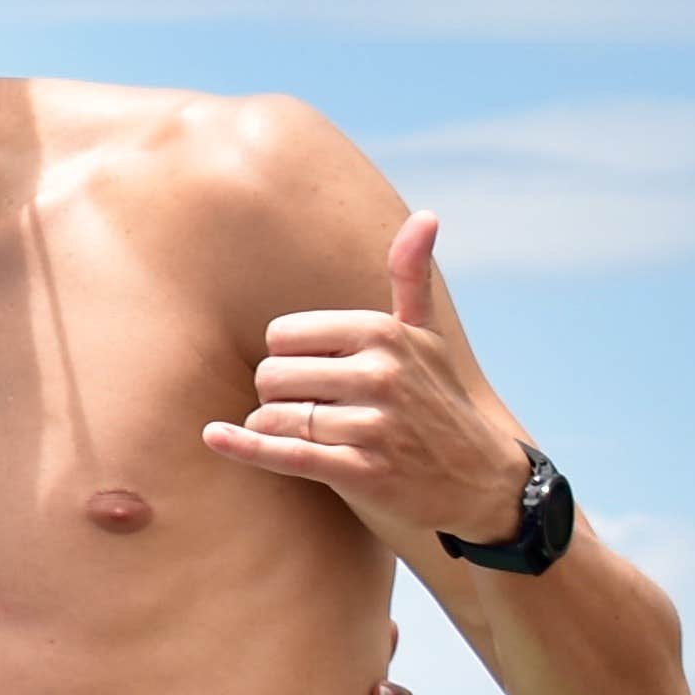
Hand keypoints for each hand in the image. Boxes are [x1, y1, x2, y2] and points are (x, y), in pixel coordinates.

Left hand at [203, 214, 530, 550]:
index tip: (313, 373)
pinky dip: (246, 446)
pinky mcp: (364, 472)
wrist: (480, 479)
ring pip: (275, 416)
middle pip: (271, 375)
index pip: (281, 335)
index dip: (285, 358)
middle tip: (310, 409)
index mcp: (382, 333)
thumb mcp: (425, 336)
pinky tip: (215, 437)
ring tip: (307, 434)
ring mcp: (373, 425)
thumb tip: (427, 215)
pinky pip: (286, 454)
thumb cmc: (437, 399)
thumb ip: (410, 277)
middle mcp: (379, 374)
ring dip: (273, 429)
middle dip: (276, 395)